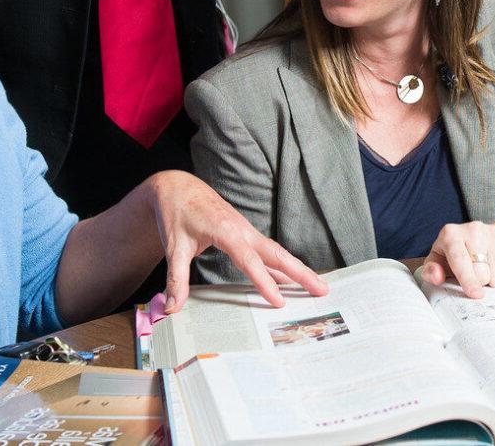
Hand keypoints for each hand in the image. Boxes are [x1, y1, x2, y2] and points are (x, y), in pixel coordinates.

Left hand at [143, 172, 327, 310]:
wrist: (178, 187)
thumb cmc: (177, 213)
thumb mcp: (173, 246)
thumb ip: (176, 278)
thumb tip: (171, 307)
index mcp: (226, 230)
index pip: (250, 260)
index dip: (265, 282)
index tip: (279, 301)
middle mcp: (242, 229)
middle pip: (278, 254)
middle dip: (301, 273)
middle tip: (322, 290)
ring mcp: (246, 230)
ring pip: (278, 252)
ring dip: (299, 269)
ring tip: (319, 287)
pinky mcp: (245, 233)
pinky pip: (269, 251)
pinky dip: (284, 265)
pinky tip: (292, 279)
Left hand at [419, 221, 494, 297]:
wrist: (481, 238)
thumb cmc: (454, 256)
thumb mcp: (438, 262)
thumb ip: (431, 272)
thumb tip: (437, 277)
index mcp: (450, 234)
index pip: (460, 260)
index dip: (468, 280)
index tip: (475, 294)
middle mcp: (473, 228)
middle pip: (482, 273)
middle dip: (479, 283)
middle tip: (473, 278)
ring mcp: (494, 232)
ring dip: (492, 282)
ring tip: (485, 272)